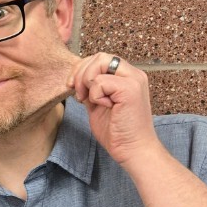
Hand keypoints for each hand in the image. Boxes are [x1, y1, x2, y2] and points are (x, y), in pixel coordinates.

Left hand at [66, 53, 158, 167]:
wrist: (132, 150)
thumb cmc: (117, 132)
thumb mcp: (97, 105)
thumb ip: (90, 90)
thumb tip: (75, 80)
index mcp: (126, 77)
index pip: (100, 59)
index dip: (82, 69)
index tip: (72, 87)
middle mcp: (133, 74)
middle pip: (99, 56)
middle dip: (80, 73)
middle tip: (78, 94)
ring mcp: (133, 80)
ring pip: (100, 63)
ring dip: (86, 82)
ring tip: (89, 100)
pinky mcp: (130, 89)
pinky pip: (100, 82)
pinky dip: (95, 96)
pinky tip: (105, 107)